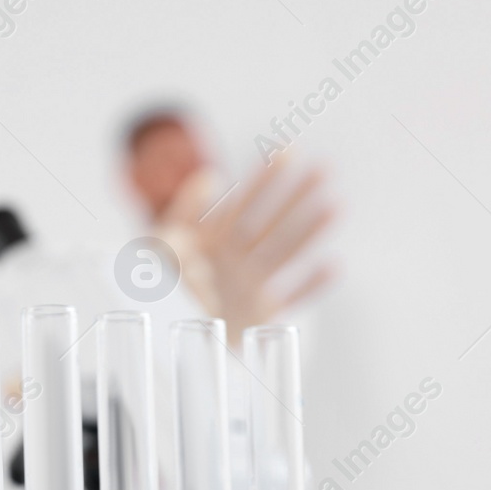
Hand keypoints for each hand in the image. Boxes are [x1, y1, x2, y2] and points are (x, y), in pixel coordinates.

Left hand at [166, 153, 334, 335]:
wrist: (160, 338)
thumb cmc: (153, 290)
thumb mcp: (159, 247)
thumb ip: (183, 215)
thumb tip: (210, 178)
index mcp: (211, 239)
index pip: (241, 203)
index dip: (263, 178)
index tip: (286, 151)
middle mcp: (235, 259)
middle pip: (270, 222)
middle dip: (296, 196)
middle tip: (324, 167)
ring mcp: (249, 286)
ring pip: (284, 253)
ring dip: (310, 231)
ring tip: (336, 205)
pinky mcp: (259, 316)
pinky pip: (290, 298)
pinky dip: (311, 285)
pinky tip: (334, 266)